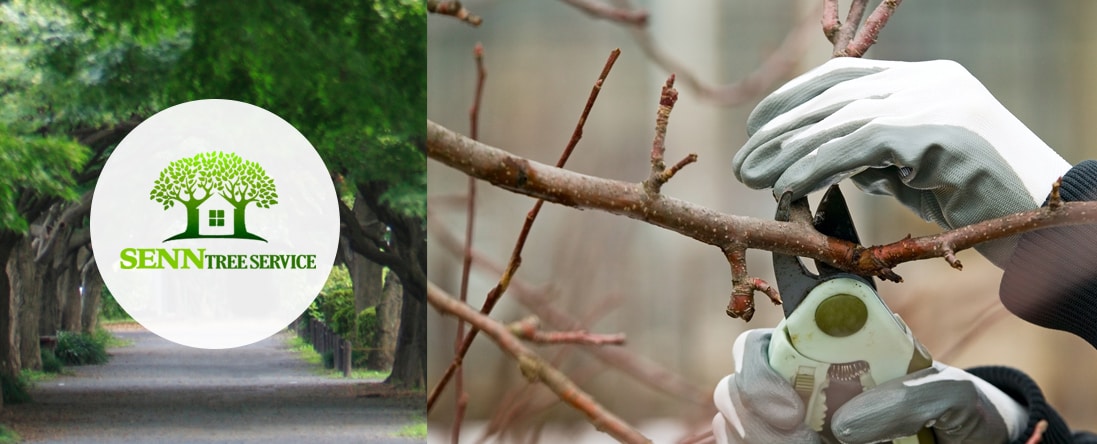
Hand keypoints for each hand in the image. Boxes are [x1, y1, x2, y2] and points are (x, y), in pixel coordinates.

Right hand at [712, 329, 1027, 443]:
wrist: (966, 443)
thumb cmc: (954, 412)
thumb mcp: (950, 394)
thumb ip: (910, 397)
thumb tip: (846, 424)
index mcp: (817, 353)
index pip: (755, 347)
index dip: (757, 373)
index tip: (792, 412)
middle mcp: (789, 387)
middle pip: (733, 392)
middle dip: (756, 422)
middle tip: (807, 443)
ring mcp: (782, 426)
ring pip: (731, 429)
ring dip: (761, 442)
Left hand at [732, 58, 1069, 264]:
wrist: (1045, 222)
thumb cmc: (980, 202)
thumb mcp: (917, 169)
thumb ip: (875, 154)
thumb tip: (818, 162)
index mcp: (924, 80)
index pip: (842, 76)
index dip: (793, 100)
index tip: (755, 127)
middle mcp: (928, 82)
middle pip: (834, 96)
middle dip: (780, 129)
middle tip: (743, 162)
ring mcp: (935, 103)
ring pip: (841, 120)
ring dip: (788, 152)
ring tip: (754, 177)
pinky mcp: (936, 134)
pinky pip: (859, 147)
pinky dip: (817, 166)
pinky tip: (788, 186)